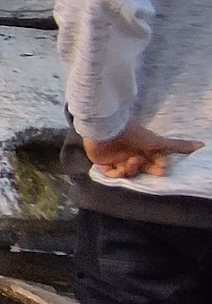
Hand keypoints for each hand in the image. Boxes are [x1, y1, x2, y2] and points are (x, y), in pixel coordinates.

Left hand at [83, 121, 203, 178]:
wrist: (108, 129)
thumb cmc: (134, 134)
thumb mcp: (158, 141)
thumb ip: (178, 145)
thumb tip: (201, 144)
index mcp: (142, 147)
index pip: (153, 160)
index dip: (159, 165)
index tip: (164, 166)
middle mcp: (130, 152)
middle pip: (142, 167)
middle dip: (148, 170)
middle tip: (156, 170)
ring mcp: (116, 157)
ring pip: (128, 171)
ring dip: (132, 169)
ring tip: (132, 161)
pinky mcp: (103, 161)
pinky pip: (111, 174)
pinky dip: (118, 173)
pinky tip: (121, 167)